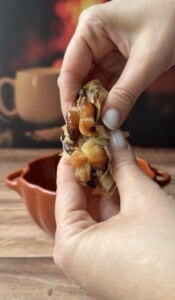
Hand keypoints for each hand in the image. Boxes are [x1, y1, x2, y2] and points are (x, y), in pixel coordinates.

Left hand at [54, 130, 174, 299]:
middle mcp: (78, 257)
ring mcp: (96, 262)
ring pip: (97, 214)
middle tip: (99, 144)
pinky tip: (124, 183)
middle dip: (93, 172)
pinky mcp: (113, 264)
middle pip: (81, 202)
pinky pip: (108, 227)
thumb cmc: (166, 256)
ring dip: (107, 186)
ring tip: (113, 157)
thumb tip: (115, 139)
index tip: (76, 141)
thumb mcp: (142, 200)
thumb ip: (124, 166)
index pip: (65, 191)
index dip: (72, 161)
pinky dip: (116, 206)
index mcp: (71, 245)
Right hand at [58, 0, 174, 128]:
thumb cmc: (171, 20)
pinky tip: (109, 116)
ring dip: (96, 106)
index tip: (73, 123)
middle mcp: (92, 40)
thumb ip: (127, 93)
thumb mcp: (148, 59)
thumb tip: (109, 123)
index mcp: (91, 29)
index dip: (69, 99)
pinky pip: (107, 85)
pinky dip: (108, 101)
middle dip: (83, 105)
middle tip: (86, 130)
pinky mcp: (116, 61)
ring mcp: (103, 51)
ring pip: (92, 85)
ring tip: (97, 127)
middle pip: (78, 80)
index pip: (70, 70)